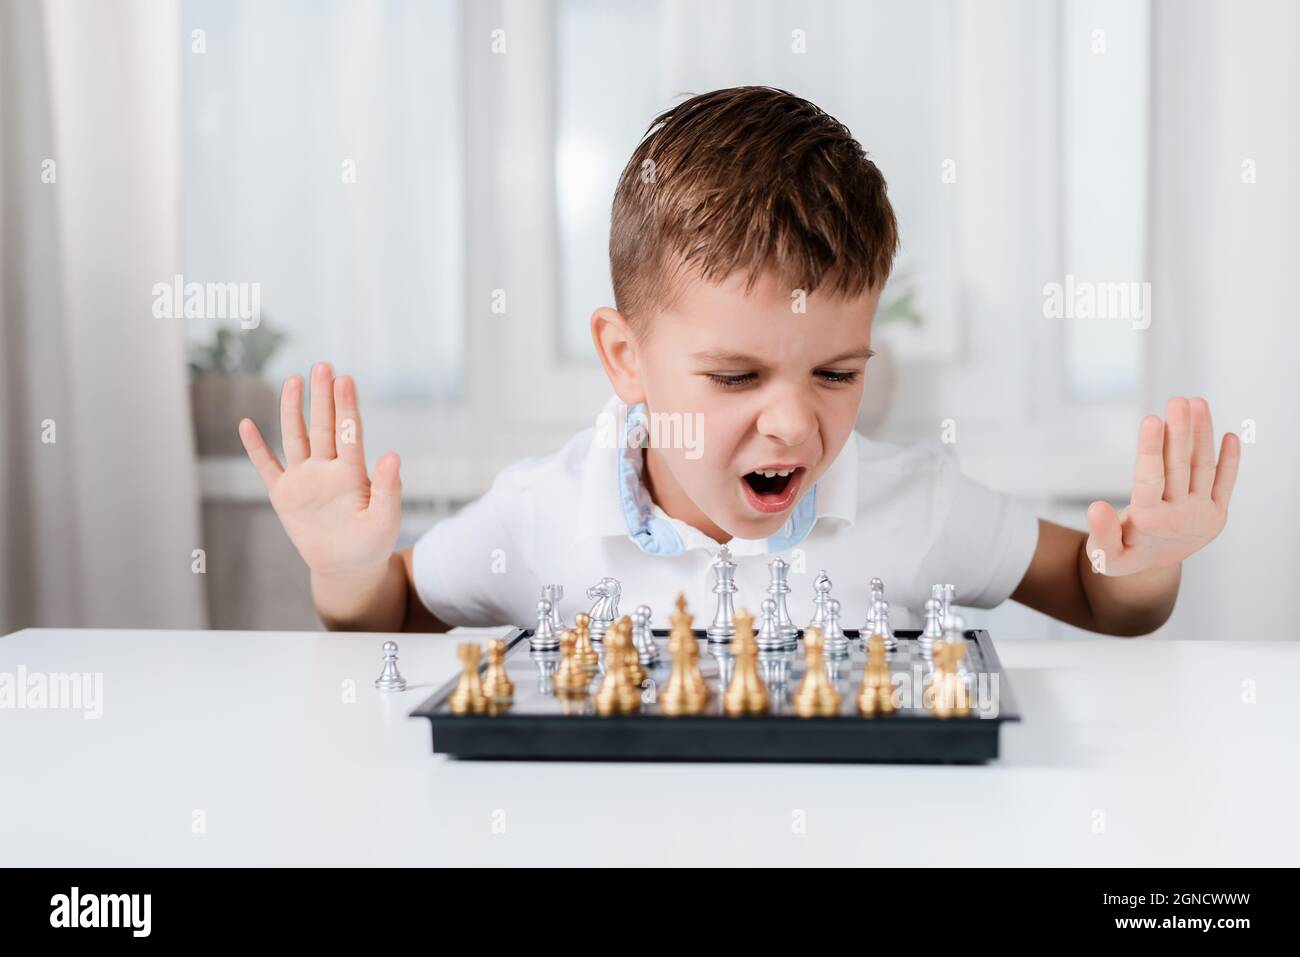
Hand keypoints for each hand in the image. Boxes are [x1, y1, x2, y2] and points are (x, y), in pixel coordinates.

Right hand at [238, 363, 401, 579]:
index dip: (346, 407)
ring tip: (293, 380)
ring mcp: (304, 478)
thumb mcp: (385, 518)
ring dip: (293, 410)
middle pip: (323, 426)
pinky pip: (267, 466)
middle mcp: (326, 468)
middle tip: (323, 366)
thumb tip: (393, 455)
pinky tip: (246, 424)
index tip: (345, 380)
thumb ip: (388, 488)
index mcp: (352, 472)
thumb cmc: (372, 542)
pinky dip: (256, 448)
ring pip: (295, 437)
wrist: (347, 566)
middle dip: (322, 397)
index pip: (349, 433)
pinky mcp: (283, 494)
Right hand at [1085, 397, 1239, 576]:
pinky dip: (1230, 461)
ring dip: (1202, 435)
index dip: (1151, 449)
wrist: (1152, 568)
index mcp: (1148, 522)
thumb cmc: (1122, 553)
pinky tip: (1230, 436)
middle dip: (1180, 432)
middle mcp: (1178, 516)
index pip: (1150, 480)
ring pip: (1203, 468)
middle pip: (1179, 467)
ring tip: (1197, 403)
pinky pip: (1225, 483)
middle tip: (1178, 401)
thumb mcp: (1104, 554)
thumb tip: (1095, 507)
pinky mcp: (1217, 514)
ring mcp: (1201, 514)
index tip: (1151, 420)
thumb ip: (1101, 532)